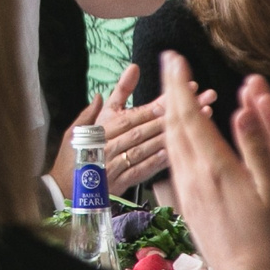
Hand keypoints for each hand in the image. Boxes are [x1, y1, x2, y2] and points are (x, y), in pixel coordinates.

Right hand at [48, 65, 214, 192]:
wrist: (62, 190)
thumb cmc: (72, 155)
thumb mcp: (80, 124)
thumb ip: (103, 103)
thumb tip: (121, 79)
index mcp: (104, 125)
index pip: (140, 109)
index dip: (166, 98)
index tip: (189, 86)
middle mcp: (112, 141)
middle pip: (153, 123)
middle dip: (182, 109)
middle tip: (207, 97)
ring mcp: (118, 162)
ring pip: (153, 144)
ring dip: (181, 131)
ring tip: (205, 118)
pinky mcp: (122, 181)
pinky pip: (145, 169)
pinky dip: (164, 159)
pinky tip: (186, 149)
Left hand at [156, 54, 269, 269]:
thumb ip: (256, 145)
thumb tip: (243, 107)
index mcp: (214, 167)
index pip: (188, 115)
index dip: (179, 84)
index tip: (174, 59)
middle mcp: (193, 177)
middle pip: (173, 126)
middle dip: (170, 93)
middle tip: (170, 67)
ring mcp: (186, 194)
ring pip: (171, 145)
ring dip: (171, 116)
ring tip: (175, 96)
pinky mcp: (187, 207)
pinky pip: (174, 164)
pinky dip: (176, 141)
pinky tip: (184, 140)